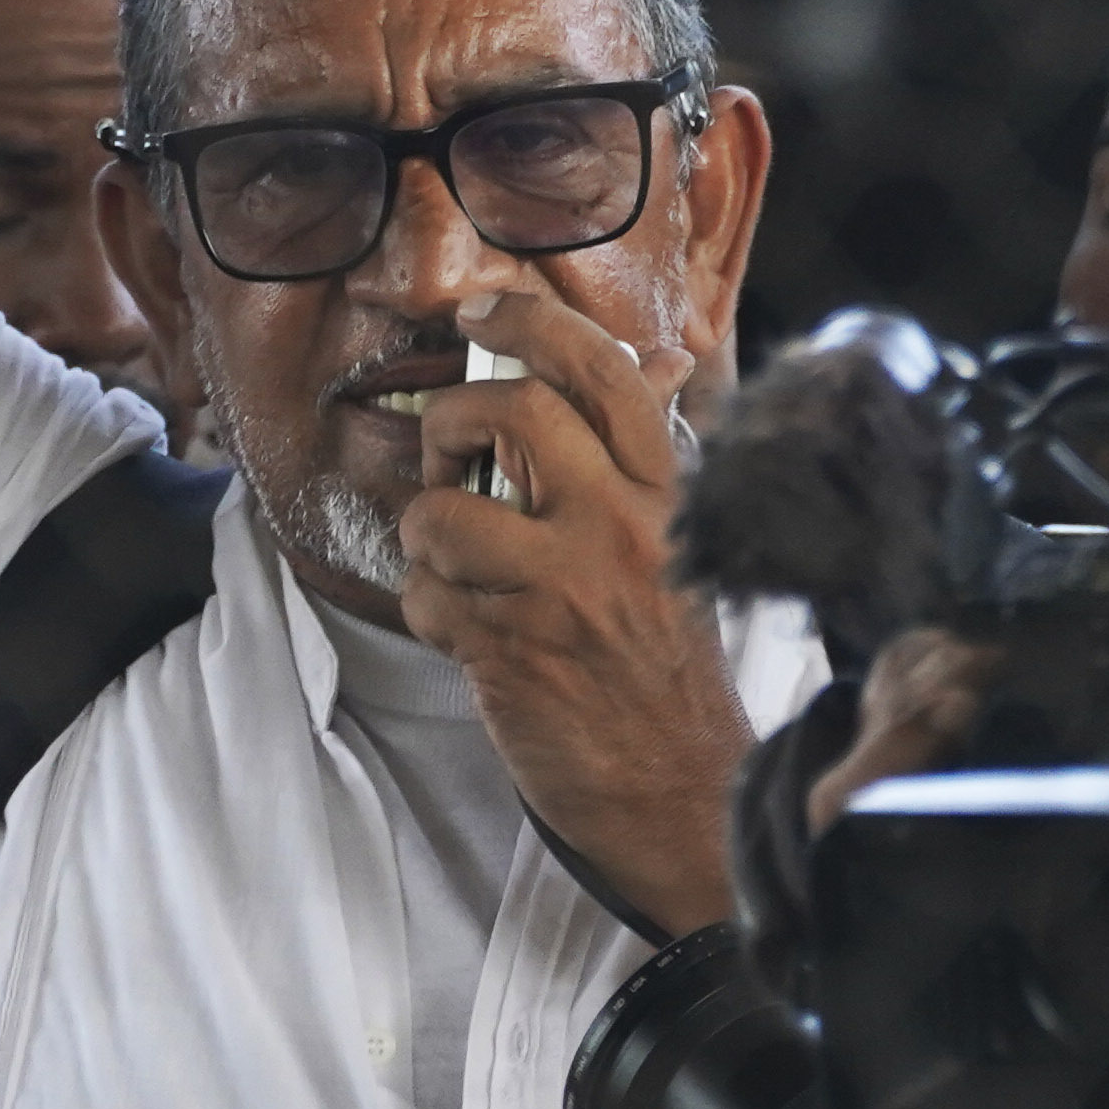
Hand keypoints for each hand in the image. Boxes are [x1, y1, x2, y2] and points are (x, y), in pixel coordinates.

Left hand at [413, 276, 757, 929]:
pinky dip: (428, 611)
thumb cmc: (669, 667)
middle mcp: (620, 529)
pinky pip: (425, 597)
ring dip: (426, 538)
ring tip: (459, 567)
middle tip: (451, 464)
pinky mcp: (513, 654)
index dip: (529, 325)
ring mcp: (564, 591)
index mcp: (664, 494)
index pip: (602, 371)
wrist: (683, 793)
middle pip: (508, 413)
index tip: (479, 315)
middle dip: (450, 425)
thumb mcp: (677, 546)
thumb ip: (648, 455)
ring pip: (440, 512)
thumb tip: (657, 361)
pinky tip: (469, 633)